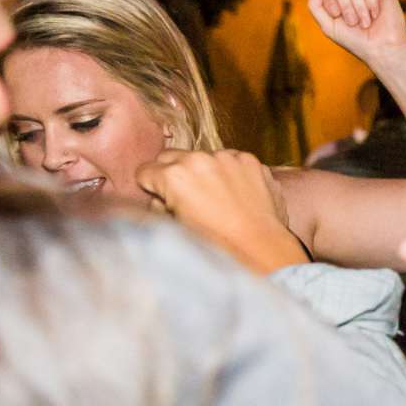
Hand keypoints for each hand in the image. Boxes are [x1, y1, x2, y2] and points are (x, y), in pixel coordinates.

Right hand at [136, 148, 307, 274]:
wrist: (260, 248)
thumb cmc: (216, 245)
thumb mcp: (175, 229)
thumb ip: (159, 207)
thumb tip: (160, 199)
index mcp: (174, 176)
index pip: (144, 171)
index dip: (149, 188)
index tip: (159, 199)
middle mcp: (199, 159)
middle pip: (170, 157)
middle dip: (171, 174)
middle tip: (184, 198)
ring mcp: (227, 157)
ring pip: (202, 157)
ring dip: (202, 172)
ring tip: (216, 199)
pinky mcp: (250, 161)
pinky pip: (230, 161)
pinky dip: (229, 173)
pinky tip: (236, 195)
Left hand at [306, 0, 405, 68]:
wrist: (381, 49)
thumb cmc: (355, 41)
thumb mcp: (328, 26)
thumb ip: (315, 6)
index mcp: (337, 2)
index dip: (329, 1)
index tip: (336, 16)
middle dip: (345, 6)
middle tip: (353, 23)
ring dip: (359, 9)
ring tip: (366, 23)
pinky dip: (371, 5)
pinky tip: (377, 16)